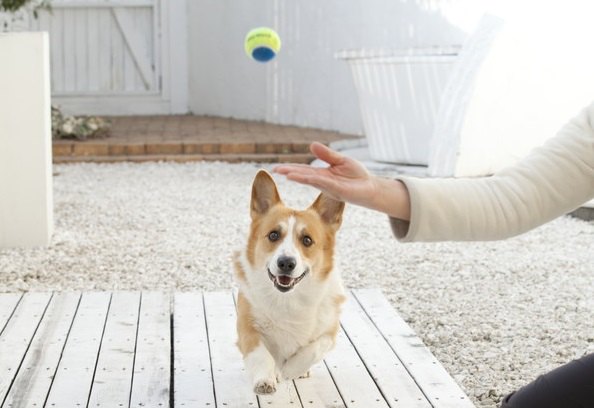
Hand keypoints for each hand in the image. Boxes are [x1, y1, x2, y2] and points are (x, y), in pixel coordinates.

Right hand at [273, 142, 410, 219]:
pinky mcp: (336, 189)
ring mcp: (328, 186)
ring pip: (310, 179)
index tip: (278, 168)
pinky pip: (321, 181)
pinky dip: (311, 179)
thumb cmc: (357, 175)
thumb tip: (311, 145)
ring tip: (284, 173)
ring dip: (297, 176)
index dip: (291, 168)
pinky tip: (302, 176)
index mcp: (322, 174)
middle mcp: (322, 181)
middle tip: (275, 170)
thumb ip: (326, 154)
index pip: (304, 170)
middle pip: (303, 175)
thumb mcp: (341, 160)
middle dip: (289, 172)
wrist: (371, 187)